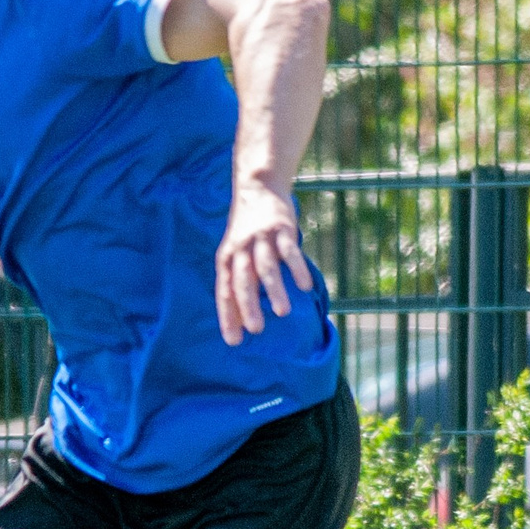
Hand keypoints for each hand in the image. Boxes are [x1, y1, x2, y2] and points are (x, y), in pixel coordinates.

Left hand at [214, 179, 312, 344]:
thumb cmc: (246, 231)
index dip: (228, 316)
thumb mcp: (234, 253)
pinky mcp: (281, 229)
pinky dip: (297, 269)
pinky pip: (290, 252)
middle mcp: (241, 250)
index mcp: (227, 259)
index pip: (225, 291)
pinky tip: (305, 286)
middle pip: (243, 281)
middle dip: (248, 306)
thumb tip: (242, 318)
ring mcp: (261, 239)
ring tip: (282, 312)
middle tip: (256, 330)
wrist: (258, 188)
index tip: (234, 341)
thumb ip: (238, 281)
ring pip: (266, 268)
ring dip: (274, 290)